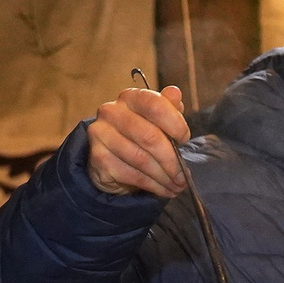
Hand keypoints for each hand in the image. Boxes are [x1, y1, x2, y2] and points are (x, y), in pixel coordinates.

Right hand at [86, 83, 191, 197]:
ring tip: (177, 186)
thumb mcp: (158, 120)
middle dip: (172, 160)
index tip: (185, 139)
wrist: (111, 158)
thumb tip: (175, 93)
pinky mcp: (98, 158)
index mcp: (130, 97)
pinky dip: (152, 185)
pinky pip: (131, 174)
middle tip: (184, 175)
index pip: (155, 105)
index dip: (175, 124)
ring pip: (141, 159)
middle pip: (150, 137)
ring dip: (164, 177)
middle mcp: (111, 112)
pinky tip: (163, 190)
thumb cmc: (141, 135)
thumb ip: (168, 107)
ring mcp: (101, 134)